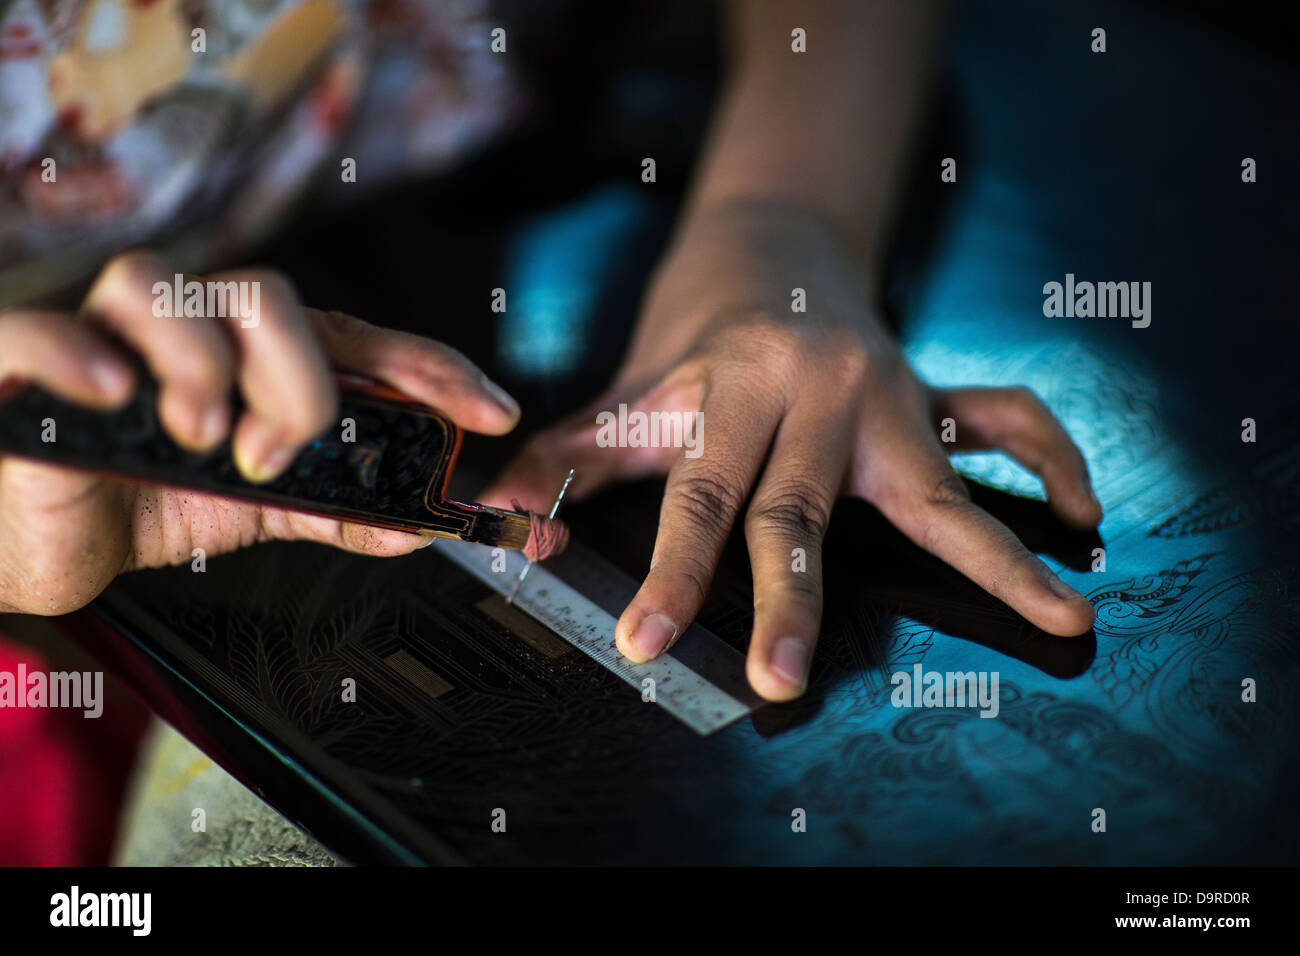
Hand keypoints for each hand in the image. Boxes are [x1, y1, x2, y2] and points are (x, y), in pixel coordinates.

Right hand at [0, 251, 519, 614]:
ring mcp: (104, 341)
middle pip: (262, 295)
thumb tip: (420, 523)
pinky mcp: (24, 368)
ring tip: (207, 437)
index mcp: (247, 356)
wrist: (36, 537)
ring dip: (203, 363)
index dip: (427, 366)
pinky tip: (119, 397)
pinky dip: (83, 356)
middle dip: (300, 377)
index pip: (351, 337)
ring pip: (161, 287)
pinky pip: (41, 332)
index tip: (489, 411)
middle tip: (285, 449)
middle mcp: (185, 332)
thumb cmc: (136, 495)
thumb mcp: (256, 507)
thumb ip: (335, 507)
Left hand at [483, 200, 1101, 700]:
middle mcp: (816, 391)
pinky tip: (1081, 517)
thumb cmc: (695, 329)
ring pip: (939, 484)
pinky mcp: (935, 392)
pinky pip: (1008, 420)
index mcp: (732, 386)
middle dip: (792, 602)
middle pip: (802, 509)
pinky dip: (1053, 461)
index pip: (698, 495)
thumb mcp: (629, 388)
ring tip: (1061, 609)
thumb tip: (504, 525)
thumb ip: (568, 456)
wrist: (770, 242)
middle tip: (781, 679)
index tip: (647, 644)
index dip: (668, 573)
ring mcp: (888, 394)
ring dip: (998, 555)